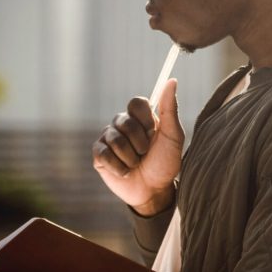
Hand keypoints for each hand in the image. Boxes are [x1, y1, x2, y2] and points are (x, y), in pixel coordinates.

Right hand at [92, 78, 184, 213]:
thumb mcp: (173, 136)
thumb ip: (170, 108)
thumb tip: (172, 80)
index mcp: (141, 117)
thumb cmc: (166, 162)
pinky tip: (125, 172)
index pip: (136, 102)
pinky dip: (119, 167)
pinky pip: (103, 154)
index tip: (154, 132)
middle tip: (146, 153)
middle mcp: (122, 124)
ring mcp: (108, 138)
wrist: (154, 190)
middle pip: (125, 122)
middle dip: (140, 142)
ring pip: (115, 139)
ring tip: (137, 164)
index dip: (145, 119)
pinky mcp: (98, 155)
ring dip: (131, 157)